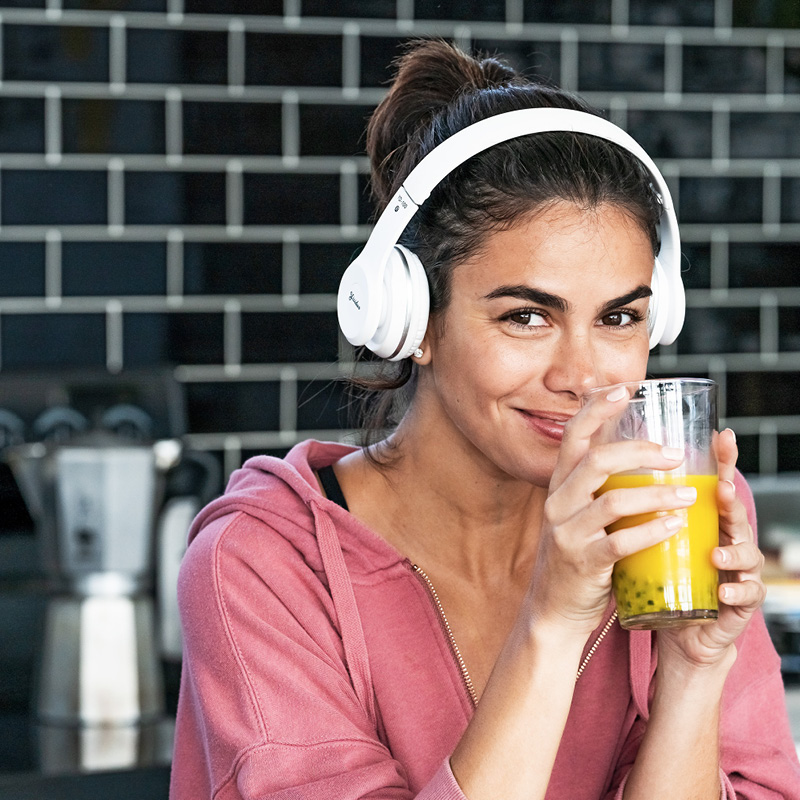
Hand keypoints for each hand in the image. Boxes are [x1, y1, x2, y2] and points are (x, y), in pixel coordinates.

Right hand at [529, 386, 699, 635]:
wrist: (553, 610)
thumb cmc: (576, 557)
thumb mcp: (576, 516)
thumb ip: (598, 489)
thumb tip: (642, 459)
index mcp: (558, 487)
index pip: (572, 437)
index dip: (596, 410)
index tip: (624, 390)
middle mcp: (557, 504)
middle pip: (596, 461)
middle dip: (640, 451)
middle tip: (675, 455)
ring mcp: (567, 533)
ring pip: (613, 501)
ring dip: (657, 494)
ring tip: (689, 493)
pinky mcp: (582, 563)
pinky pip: (620, 542)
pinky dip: (652, 531)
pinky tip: (675, 526)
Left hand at [656, 428, 765, 670]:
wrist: (677, 629)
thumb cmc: (661, 576)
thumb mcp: (644, 537)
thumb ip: (636, 507)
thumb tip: (601, 466)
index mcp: (703, 519)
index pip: (714, 484)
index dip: (723, 461)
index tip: (723, 436)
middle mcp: (724, 538)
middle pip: (733, 511)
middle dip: (729, 498)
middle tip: (720, 490)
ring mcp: (735, 570)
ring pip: (745, 552)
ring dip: (732, 550)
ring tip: (716, 553)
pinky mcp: (738, 603)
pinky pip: (744, 595)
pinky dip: (735, 591)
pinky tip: (723, 590)